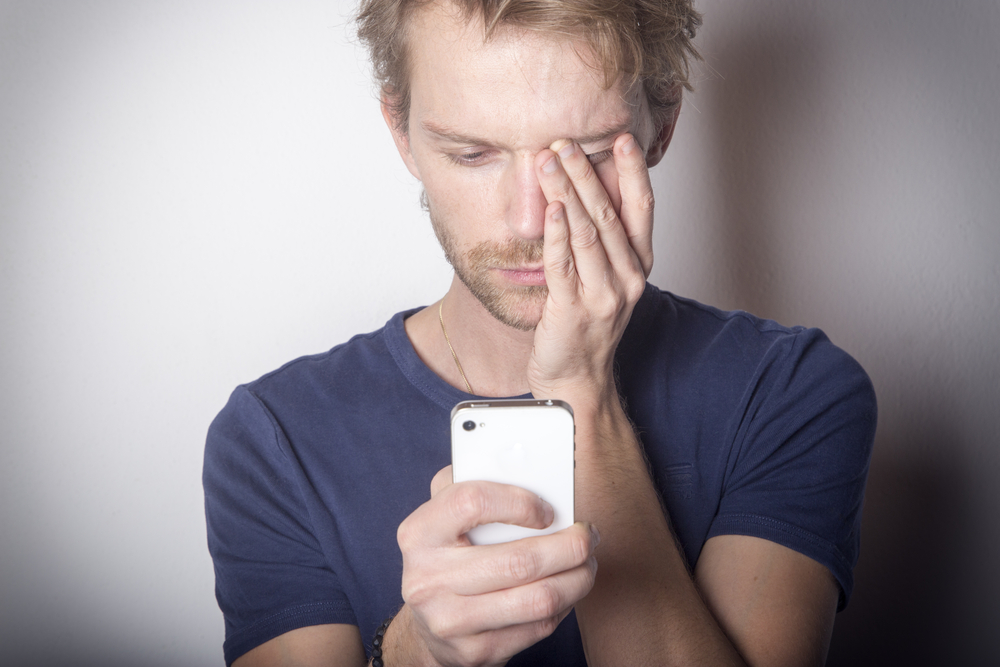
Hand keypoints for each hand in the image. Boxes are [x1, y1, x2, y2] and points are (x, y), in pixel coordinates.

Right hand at [394, 466, 598, 666]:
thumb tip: (529, 463)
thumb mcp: (446, 513)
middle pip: (519, 560)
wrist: (428, 625)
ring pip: (538, 599)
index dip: (520, 502)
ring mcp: (449, 620)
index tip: (549, 510)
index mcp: (419, 532)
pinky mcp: (474, 652)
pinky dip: (564, 606)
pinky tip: (566, 589)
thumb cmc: (449, 552)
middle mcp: (427, 579)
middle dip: (570, 547)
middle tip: (588, 536)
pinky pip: (538, 627)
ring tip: (588, 563)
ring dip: (577, 579)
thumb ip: (475, 481)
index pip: (472, 502)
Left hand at [527, 133, 653, 402]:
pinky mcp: (574, 311)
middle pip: (609, 214)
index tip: (622, 139)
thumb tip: (588, 192)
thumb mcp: (606, 280)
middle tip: (567, 141)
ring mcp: (602, 296)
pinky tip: (551, 208)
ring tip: (549, 161)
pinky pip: (565, 266)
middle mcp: (626, 278)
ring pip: (587, 234)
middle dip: (587, 173)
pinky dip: (557, 234)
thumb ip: (602, 242)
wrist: (576, 380)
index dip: (632, 172)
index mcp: (637, 266)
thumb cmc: (588, 327)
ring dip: (568, 192)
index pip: (640, 209)